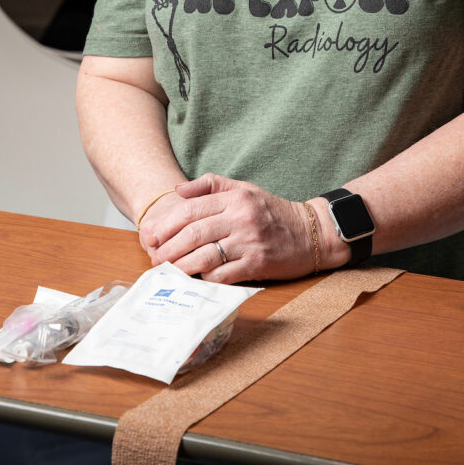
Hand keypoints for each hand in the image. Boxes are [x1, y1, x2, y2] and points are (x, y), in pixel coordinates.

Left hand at [143, 173, 316, 283]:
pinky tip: (198, 278)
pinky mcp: (258, 263)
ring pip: (205, 256)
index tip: (151, 236)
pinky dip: (207, 278)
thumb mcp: (244, 189)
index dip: (166, 225)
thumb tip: (177, 191)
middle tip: (155, 258)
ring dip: (182, 266)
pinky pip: (224, 274)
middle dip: (168, 248)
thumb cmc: (273, 211)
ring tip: (169, 271)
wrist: (312, 233)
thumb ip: (210, 185)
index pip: (191, 209)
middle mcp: (241, 218)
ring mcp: (250, 242)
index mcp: (235, 197)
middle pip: (194, 233)